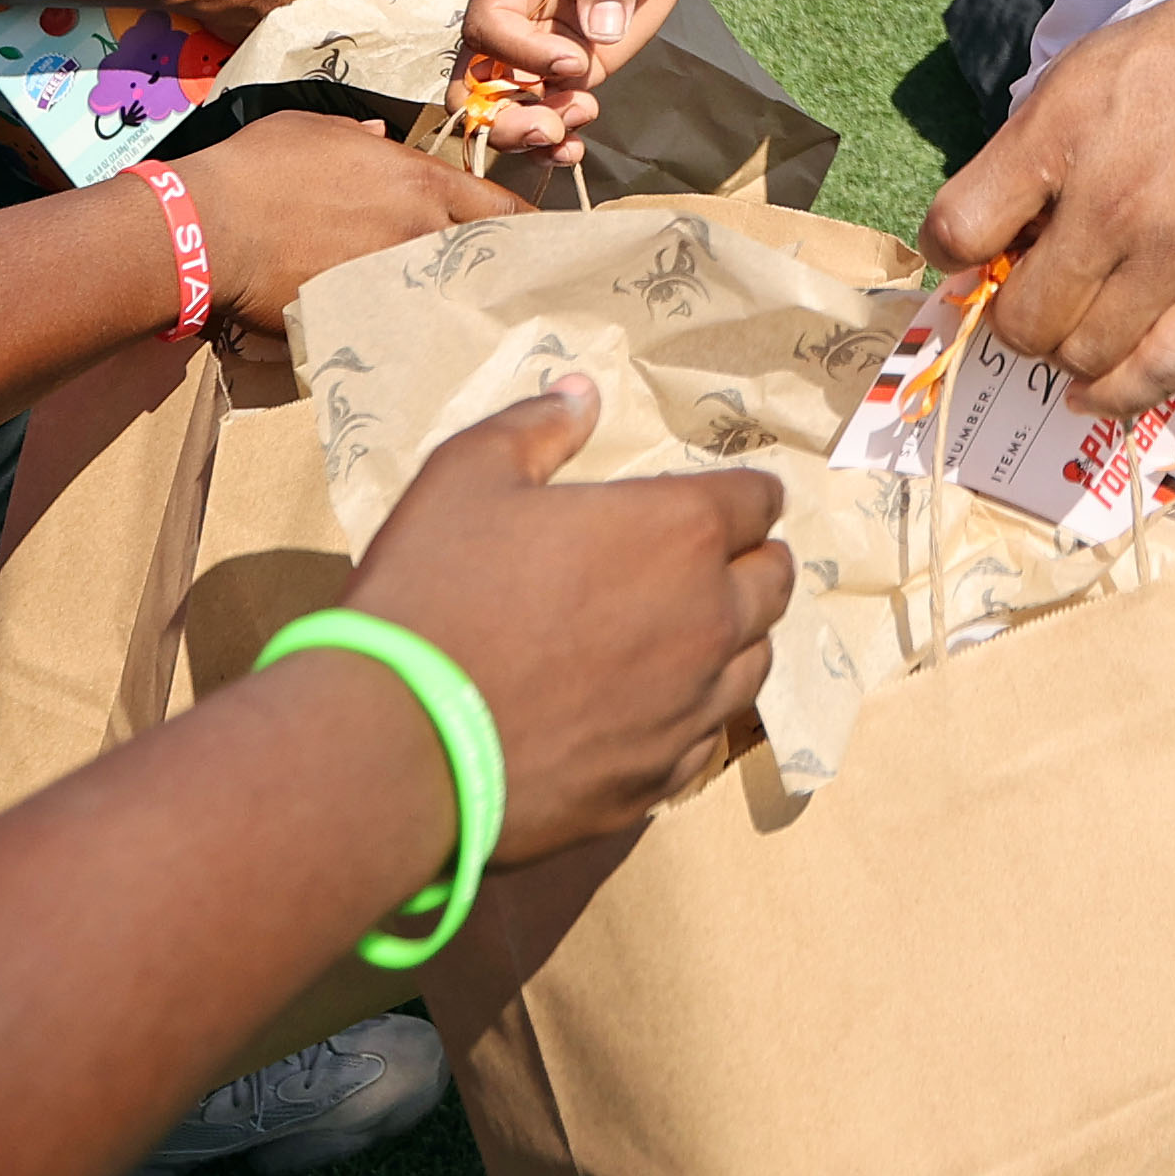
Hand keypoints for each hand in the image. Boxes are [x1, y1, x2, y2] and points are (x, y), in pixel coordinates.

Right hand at [168, 107, 528, 330]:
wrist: (213, 224)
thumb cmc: (260, 165)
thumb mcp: (313, 129)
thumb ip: (357, 138)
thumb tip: (376, 140)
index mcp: (419, 183)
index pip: (498, 207)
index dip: (523, 225)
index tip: (536, 239)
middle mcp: (420, 234)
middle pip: (487, 259)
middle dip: (505, 273)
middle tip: (517, 288)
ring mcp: (395, 281)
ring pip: (449, 299)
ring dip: (460, 307)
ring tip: (475, 323)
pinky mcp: (364, 318)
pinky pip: (402, 327)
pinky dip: (412, 334)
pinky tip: (420, 347)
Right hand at [338, 377, 790, 863]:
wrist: (400, 741)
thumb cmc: (435, 590)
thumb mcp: (468, 475)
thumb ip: (537, 428)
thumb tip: (582, 393)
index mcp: (677, 532)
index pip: (756, 500)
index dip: (745, 493)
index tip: (732, 497)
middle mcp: (707, 621)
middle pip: (774, 584)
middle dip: (757, 561)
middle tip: (727, 558)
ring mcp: (688, 709)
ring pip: (755, 666)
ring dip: (737, 640)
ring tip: (701, 633)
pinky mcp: (657, 781)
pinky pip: (706, 742)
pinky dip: (694, 718)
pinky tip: (660, 712)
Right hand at [462, 0, 707, 117]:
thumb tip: (600, 28)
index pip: (487, 23)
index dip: (519, 52)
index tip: (573, 60)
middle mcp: (515, 12)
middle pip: (475, 76)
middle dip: (499, 114)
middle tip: (548, 128)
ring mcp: (539, 44)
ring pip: (504, 104)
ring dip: (527, 133)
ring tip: (571, 140)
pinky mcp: (570, 66)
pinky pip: (544, 109)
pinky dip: (553, 137)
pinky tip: (575, 147)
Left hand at [919, 0, 1174, 414]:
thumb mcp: (1073, 78)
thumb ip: (1019, 157)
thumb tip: (978, 237)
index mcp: (1059, 140)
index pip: (959, 229)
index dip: (950, 249)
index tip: (968, 249)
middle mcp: (1111, 207)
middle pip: (1022, 315)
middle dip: (1009, 311)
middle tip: (1028, 289)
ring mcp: (1172, 256)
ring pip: (1081, 353)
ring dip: (1059, 347)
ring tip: (1069, 318)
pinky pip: (1159, 370)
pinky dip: (1114, 394)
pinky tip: (1087, 393)